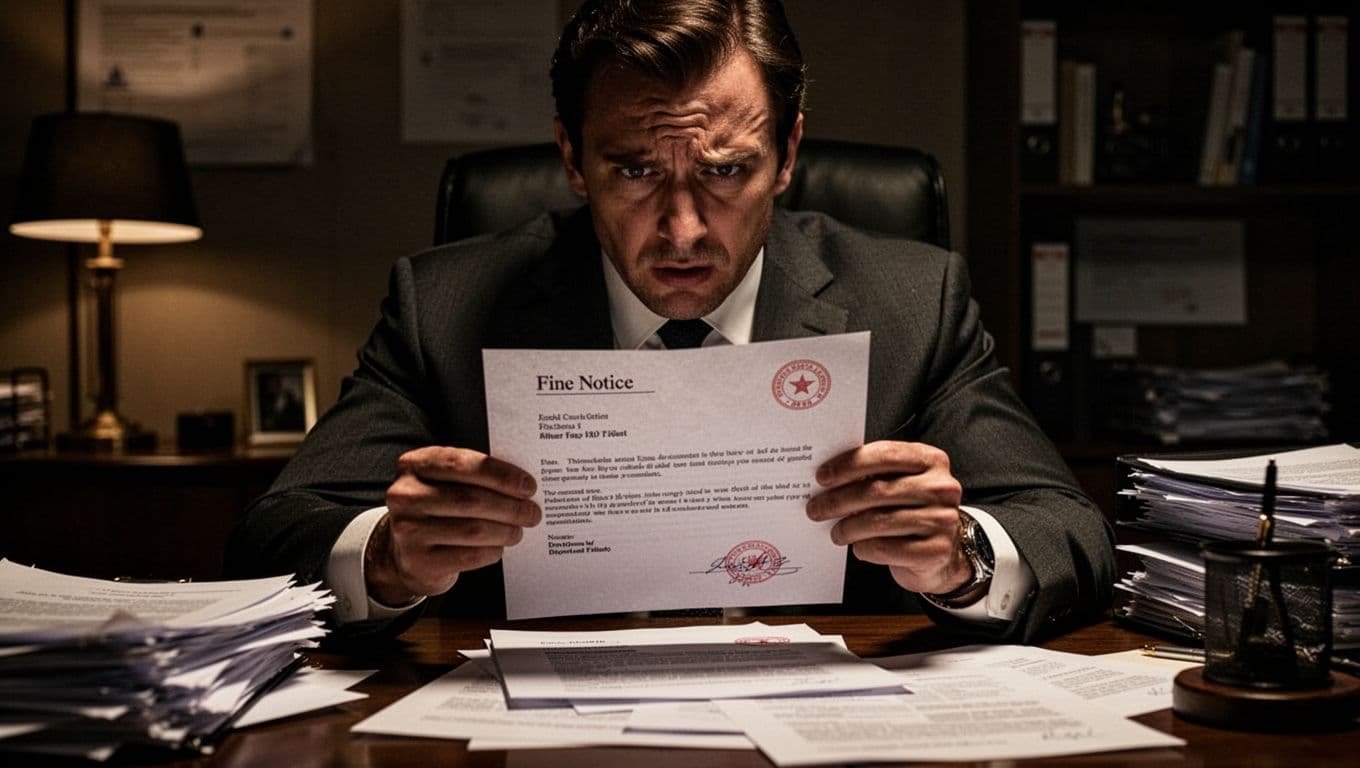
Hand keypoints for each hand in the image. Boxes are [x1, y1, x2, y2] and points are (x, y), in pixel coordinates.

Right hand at [366, 446, 540, 604]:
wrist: (404, 551)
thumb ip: (473, 476)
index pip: (462, 464)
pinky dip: (492, 550)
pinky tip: (499, 547)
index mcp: (414, 465)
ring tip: (518, 530)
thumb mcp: (444, 482)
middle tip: (532, 512)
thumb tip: (522, 485)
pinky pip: (469, 555)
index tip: (528, 486)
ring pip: (473, 529)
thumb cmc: (436, 509)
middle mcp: (405, 495)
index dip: (500, 475)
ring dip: (505, 530)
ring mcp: (408, 529)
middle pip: (471, 499)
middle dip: (510, 506)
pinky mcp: (418, 561)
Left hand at [806, 441, 972, 594]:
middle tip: (815, 508)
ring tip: (835, 533)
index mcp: (931, 460)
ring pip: (879, 521)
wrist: (942, 554)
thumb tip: (827, 479)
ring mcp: (942, 520)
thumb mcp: (900, 484)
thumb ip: (874, 475)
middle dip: (838, 500)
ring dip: (848, 528)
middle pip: (878, 490)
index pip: (885, 454)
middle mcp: (942, 487)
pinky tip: (858, 547)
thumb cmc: (910, 511)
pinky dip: (864, 548)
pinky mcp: (936, 551)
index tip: (822, 477)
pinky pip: (886, 548)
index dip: (849, 464)